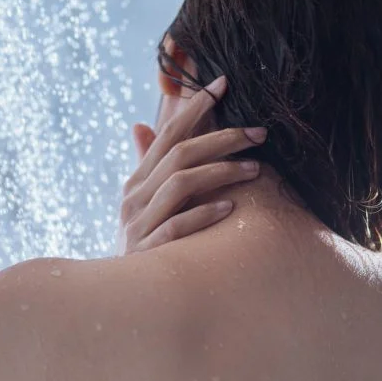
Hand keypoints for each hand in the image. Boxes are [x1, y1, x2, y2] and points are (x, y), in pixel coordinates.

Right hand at [115, 75, 266, 255]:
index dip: (195, 107)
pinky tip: (230, 209)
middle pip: (179, 155)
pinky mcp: (148, 251)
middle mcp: (134, 197)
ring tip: (256, 170)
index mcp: (136, 181)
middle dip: (222, 138)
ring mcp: (139, 224)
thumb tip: (141, 125)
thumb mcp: (142, 205)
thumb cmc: (143, 245)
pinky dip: (204, 214)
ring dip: (221, 172)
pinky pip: (177, 226)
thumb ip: (147, 167)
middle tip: (259, 133)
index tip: (225, 84)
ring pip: (180, 184)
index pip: (168, 134)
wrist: (121, 296)